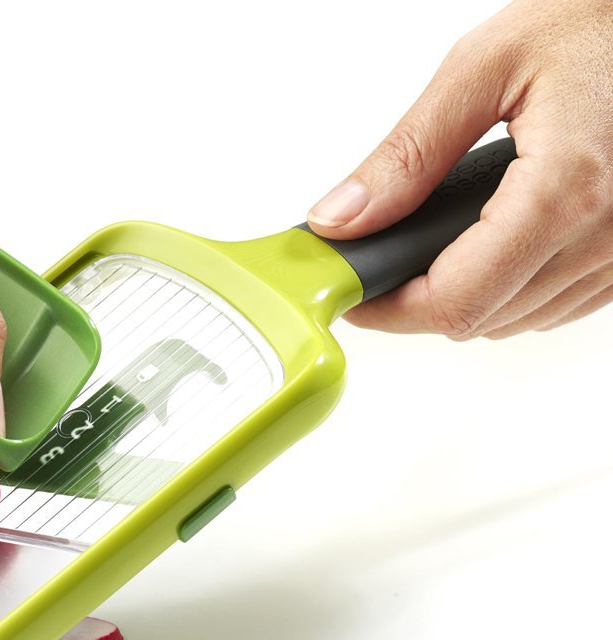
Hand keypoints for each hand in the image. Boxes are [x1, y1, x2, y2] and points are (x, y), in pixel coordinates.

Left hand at [307, 0, 612, 340]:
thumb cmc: (594, 21)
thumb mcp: (481, 68)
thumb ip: (406, 155)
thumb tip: (341, 219)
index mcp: (563, 192)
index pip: (454, 302)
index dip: (390, 310)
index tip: (355, 294)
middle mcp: (604, 236)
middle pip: (480, 320)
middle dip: (417, 303)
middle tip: (384, 263)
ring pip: (515, 321)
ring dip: (464, 298)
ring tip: (434, 246)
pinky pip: (555, 306)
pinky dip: (510, 291)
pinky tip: (491, 246)